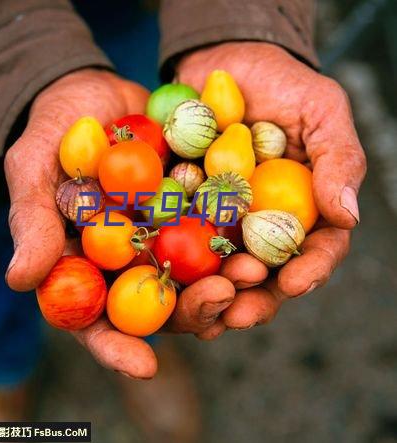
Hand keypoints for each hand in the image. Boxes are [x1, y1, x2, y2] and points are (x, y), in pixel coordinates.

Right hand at [3, 68, 261, 376]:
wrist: (94, 97)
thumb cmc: (54, 135)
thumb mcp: (34, 168)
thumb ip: (33, 221)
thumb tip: (22, 280)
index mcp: (87, 267)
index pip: (97, 322)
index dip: (117, 348)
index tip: (144, 364)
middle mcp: (131, 262)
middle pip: (161, 306)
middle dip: (194, 311)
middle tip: (223, 299)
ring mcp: (167, 237)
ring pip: (198, 275)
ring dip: (229, 281)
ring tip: (254, 272)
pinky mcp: (193, 209)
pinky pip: (219, 229)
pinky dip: (240, 237)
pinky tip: (263, 238)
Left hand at [177, 42, 366, 336]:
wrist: (224, 65)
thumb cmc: (281, 84)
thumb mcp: (321, 110)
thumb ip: (339, 160)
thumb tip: (349, 217)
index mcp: (302, 208)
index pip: (316, 250)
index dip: (309, 271)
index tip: (293, 284)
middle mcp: (263, 224)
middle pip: (265, 275)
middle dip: (253, 299)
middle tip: (236, 314)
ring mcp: (223, 221)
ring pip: (220, 270)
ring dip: (211, 296)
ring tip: (202, 314)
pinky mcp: (185, 210)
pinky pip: (178, 241)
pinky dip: (173, 264)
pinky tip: (164, 281)